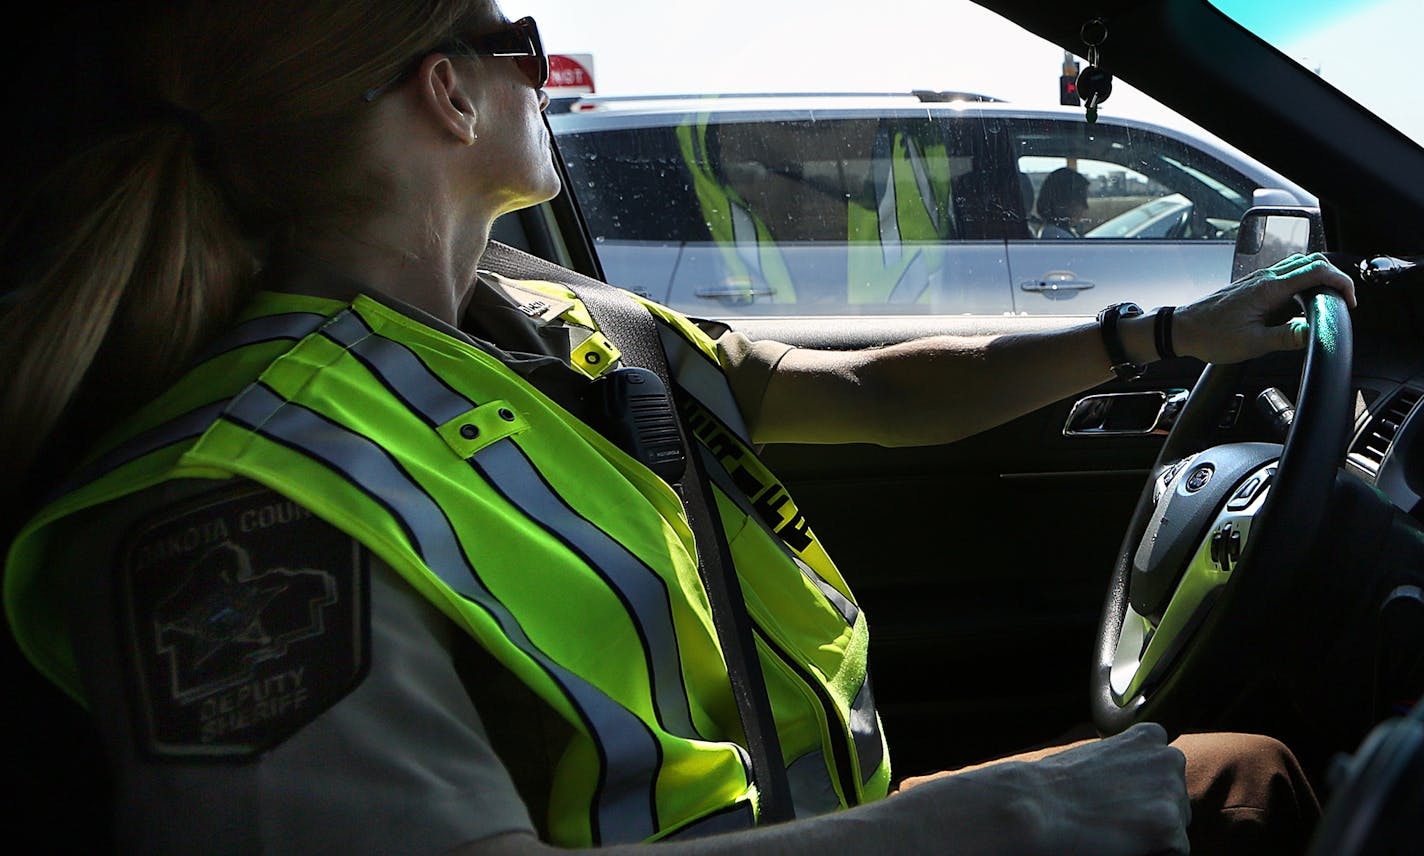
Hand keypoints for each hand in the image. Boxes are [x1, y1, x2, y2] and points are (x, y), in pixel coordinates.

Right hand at [1026, 722, 1189, 855]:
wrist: (1037, 805)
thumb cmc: (1055, 784)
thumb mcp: (1098, 755)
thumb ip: (1127, 763)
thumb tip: (1140, 785)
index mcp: (1150, 737)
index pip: (1163, 773)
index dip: (1139, 791)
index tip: (1114, 798)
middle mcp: (1169, 759)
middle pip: (1174, 801)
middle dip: (1151, 813)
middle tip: (1111, 818)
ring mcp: (1171, 793)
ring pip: (1174, 827)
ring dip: (1151, 833)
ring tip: (1112, 828)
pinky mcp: (1170, 828)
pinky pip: (1173, 851)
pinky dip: (1150, 852)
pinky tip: (1119, 841)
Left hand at [1174, 252, 1355, 365]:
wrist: (1181, 330)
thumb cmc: (1210, 336)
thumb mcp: (1252, 344)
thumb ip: (1287, 338)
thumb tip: (1313, 333)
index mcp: (1269, 288)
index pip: (1317, 271)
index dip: (1341, 282)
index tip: (1349, 301)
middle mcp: (1265, 278)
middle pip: (1312, 261)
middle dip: (1334, 277)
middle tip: (1342, 301)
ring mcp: (1258, 279)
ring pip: (1299, 265)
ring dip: (1318, 277)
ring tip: (1325, 302)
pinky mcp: (1253, 285)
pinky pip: (1286, 274)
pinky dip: (1302, 281)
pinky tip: (1301, 303)